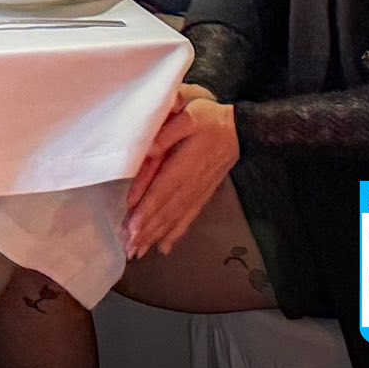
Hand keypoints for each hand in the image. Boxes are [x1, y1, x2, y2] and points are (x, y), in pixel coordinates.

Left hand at [123, 88, 238, 258]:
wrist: (240, 131)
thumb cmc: (210, 119)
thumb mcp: (189, 116)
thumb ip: (166, 133)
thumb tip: (147, 151)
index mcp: (185, 164)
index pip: (162, 190)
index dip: (147, 209)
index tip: (132, 226)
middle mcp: (192, 184)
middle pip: (166, 211)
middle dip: (146, 230)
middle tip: (128, 247)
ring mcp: (198, 192)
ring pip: (175, 218)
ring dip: (156, 236)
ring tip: (138, 251)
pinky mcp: (202, 194)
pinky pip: (187, 217)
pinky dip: (175, 233)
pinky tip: (164, 247)